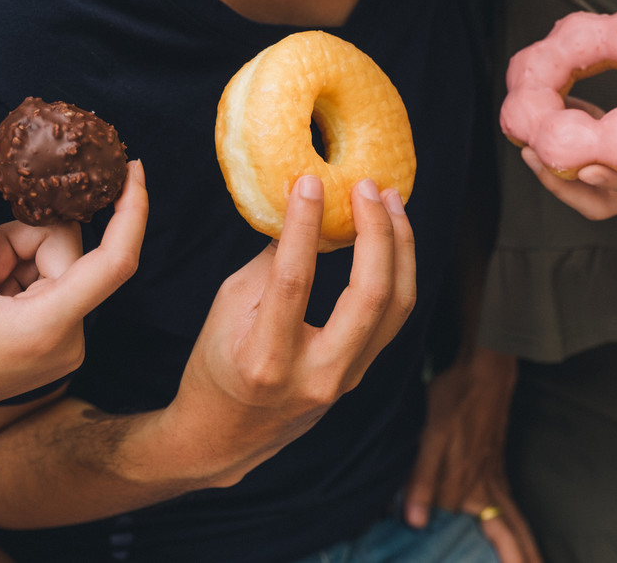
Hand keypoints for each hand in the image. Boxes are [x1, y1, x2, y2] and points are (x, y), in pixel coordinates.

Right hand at [0, 133, 148, 471]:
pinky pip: (51, 284)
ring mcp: (66, 344)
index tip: (132, 167)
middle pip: (69, 251)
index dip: (131, 210)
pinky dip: (17, 276)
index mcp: (50, 326)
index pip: (116, 261)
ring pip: (57, 263)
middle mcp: (71, 339)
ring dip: (14, 259)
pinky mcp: (56, 343)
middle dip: (20, 240)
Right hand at [162, 175, 417, 484]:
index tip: (311, 181)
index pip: (295, 282)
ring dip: (400, 247)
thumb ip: (271, 261)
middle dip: (377, 233)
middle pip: (369, 296)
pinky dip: (396, 271)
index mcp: (266, 358)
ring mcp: (345, 379)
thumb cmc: (217, 363)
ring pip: (396, 307)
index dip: (306, 225)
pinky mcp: (360, 374)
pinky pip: (392, 317)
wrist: (226, 435)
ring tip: (391, 200)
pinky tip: (390, 236)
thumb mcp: (228, 307)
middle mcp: (315, 375)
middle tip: (369, 187)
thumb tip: (304, 207)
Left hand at [402, 348, 540, 562]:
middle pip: (516, 536)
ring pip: (517, 523)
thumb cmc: (457, 400)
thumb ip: (424, 479)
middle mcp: (491, 488)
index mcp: (476, 488)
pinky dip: (517, 528)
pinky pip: (511, 508)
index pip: (492, 538)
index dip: (496, 560)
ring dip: (526, 549)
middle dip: (526, 559)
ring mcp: (496, 477)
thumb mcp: (432, 437)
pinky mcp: (495, 467)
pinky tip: (508, 532)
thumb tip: (415, 522)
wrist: (483, 368)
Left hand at [520, 17, 616, 220]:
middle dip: (563, 182)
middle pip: (602, 201)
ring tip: (528, 140)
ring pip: (590, 193)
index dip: (616, 178)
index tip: (588, 169)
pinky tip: (554, 118)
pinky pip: (591, 173)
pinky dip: (570, 152)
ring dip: (556, 172)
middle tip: (531, 153)